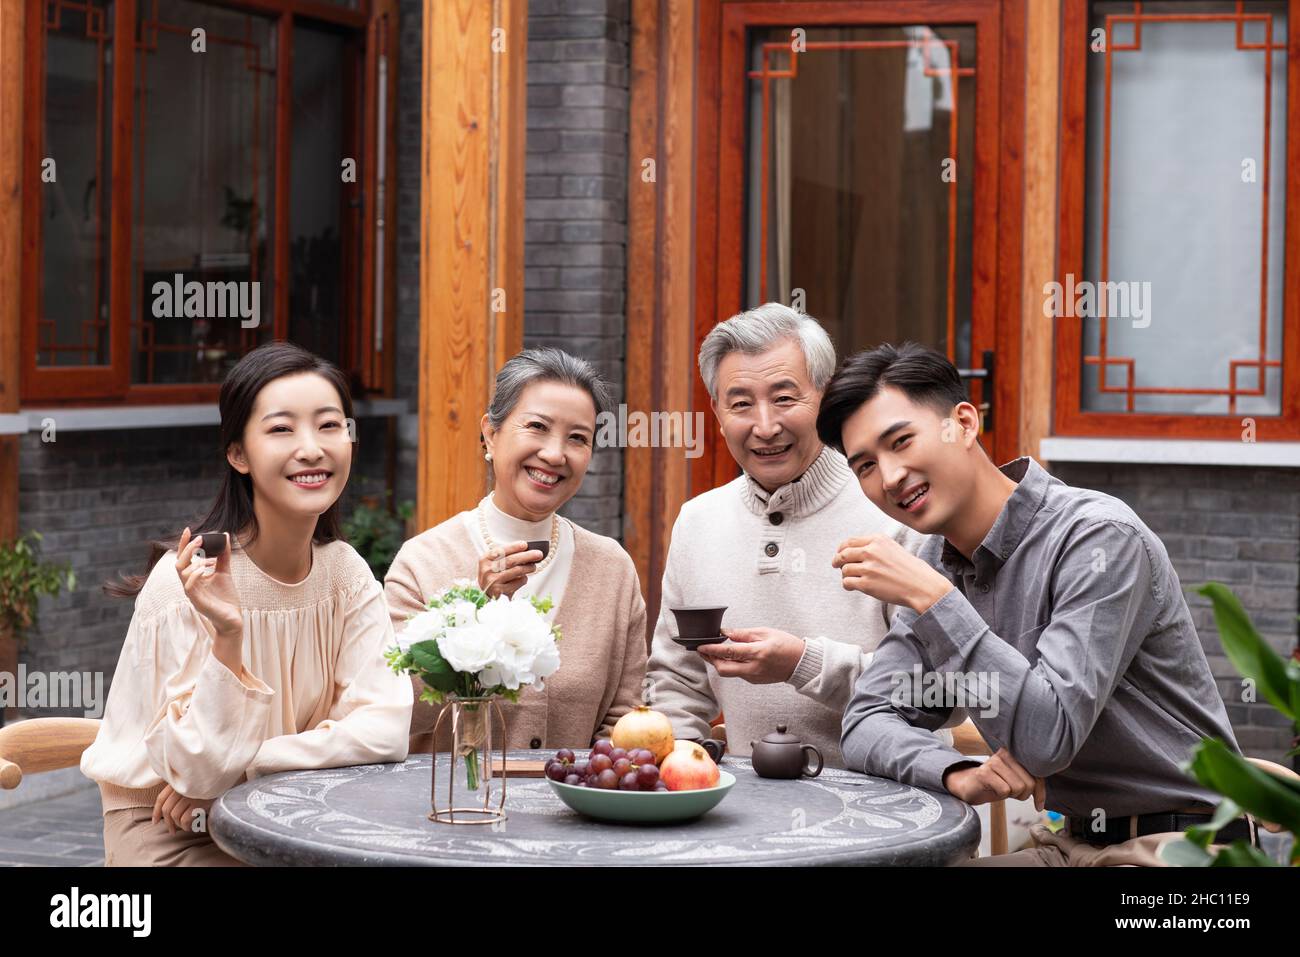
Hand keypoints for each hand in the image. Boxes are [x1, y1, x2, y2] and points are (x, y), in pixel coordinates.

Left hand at [152, 784, 214, 835]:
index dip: (156, 811)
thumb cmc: (210, 787)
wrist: (226, 783)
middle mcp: (182, 788)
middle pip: (167, 809)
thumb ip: (181, 792)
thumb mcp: (193, 786)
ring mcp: (189, 795)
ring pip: (175, 816)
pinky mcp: (198, 803)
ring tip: (187, 826)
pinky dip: (187, 827)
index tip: (156, 822)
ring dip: (179, 825)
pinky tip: (193, 826)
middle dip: (168, 823)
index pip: (161, 798)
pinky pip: (185, 820)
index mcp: (178, 783)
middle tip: (172, 831)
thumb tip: (167, 812)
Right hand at [175, 528, 241, 637]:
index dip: (183, 544)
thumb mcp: (225, 572)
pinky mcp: (197, 601)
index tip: (188, 529)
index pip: (184, 558)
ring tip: (210, 560)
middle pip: (179, 563)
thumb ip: (223, 556)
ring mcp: (192, 593)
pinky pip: (189, 586)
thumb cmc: (226, 598)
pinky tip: (206, 569)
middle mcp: (189, 584)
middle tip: (200, 539)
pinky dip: (195, 574)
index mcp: (193, 577)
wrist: (233, 619)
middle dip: (187, 549)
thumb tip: (225, 536)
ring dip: (195, 561)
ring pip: (182, 573)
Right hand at [477, 541, 542, 598]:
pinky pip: (517, 582)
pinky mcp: (499, 591)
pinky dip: (523, 579)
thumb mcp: (495, 564)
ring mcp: (492, 581)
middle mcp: (487, 570)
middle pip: (510, 560)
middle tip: (538, 554)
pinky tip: (524, 578)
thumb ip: (507, 557)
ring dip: (528, 568)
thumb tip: (528, 551)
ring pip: (516, 571)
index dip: (513, 547)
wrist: (488, 595)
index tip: (525, 544)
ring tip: (533, 566)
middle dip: (527, 556)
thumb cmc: (495, 576)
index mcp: (485, 559)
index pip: (501, 550)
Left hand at [696, 627, 805, 683]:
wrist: (801, 663)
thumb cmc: (786, 645)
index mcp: (757, 653)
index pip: (728, 652)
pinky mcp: (755, 680)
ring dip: (719, 663)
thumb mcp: (765, 632)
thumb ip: (743, 634)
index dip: (712, 649)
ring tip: (714, 652)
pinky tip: (729, 657)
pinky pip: (738, 674)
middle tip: (704, 651)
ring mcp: (754, 676)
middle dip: (711, 660)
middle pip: (723, 669)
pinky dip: (730, 665)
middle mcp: (754, 668)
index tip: (701, 646)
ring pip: (729, 673)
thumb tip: (725, 633)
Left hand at [832, 534, 952, 612]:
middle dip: (837, 561)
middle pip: (843, 554)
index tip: (839, 553)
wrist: (923, 586)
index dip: (841, 548)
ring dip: (845, 575)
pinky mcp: (866, 583)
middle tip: (836, 566)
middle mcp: (871, 551)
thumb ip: (875, 547)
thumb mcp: (893, 548)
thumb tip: (854, 551)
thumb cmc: (911, 569)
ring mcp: (868, 567)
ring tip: (852, 579)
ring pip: (844, 569)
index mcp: (878, 540)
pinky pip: (847, 582)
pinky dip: (847, 585)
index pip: (850, 541)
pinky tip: (853, 587)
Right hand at [943, 748, 1045, 809]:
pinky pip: (1004, 790)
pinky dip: (1000, 795)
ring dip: (1011, 795)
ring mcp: (994, 761)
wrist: (970, 785)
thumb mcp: (1018, 782)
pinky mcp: (984, 772)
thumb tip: (1043, 801)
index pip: (1038, 774)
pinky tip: (993, 789)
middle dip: (1024, 794)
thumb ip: (1033, 782)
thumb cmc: (996, 783)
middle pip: (1030, 783)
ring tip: (1002, 789)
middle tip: (1013, 793)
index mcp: (1016, 753)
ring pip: (1018, 787)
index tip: (1038, 804)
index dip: (1040, 792)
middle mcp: (1006, 753)